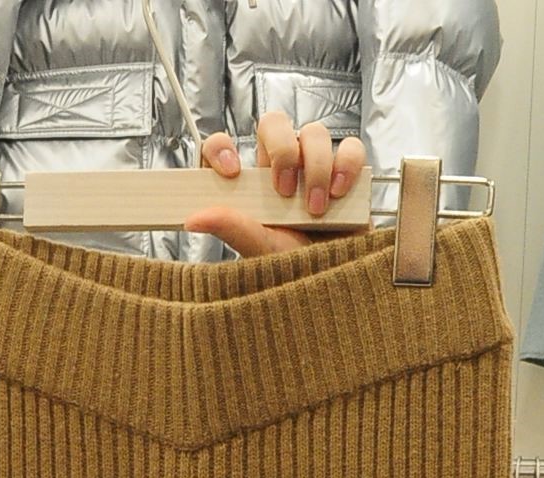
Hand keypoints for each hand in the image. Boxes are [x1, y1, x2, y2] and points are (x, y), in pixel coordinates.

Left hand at [186, 109, 367, 257]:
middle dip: (282, 150)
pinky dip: (345, 165)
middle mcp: (282, 171)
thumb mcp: (259, 249)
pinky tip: (340, 192)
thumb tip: (193, 218)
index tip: (230, 172)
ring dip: (316, 168)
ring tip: (316, 208)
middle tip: (284, 191)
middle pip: (274, 123)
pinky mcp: (347, 175)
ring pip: (314, 133)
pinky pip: (350, 148)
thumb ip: (230, 228)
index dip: (222, 148)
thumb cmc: (297, 272)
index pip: (226, 147)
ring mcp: (316, 169)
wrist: (338, 288)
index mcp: (252, 186)